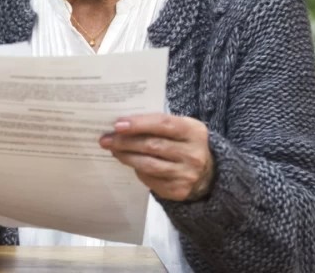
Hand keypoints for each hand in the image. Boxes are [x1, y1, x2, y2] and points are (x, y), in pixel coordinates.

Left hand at [99, 113, 214, 201]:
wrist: (208, 173)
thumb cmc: (184, 143)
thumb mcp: (179, 128)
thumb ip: (156, 124)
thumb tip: (121, 124)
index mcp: (194, 131)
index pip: (163, 124)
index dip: (138, 124)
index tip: (117, 125)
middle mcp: (193, 154)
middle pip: (152, 145)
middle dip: (125, 142)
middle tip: (106, 139)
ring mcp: (187, 174)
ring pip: (148, 164)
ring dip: (126, 156)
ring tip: (113, 150)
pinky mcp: (178, 190)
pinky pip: (150, 178)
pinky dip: (137, 169)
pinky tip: (130, 162)